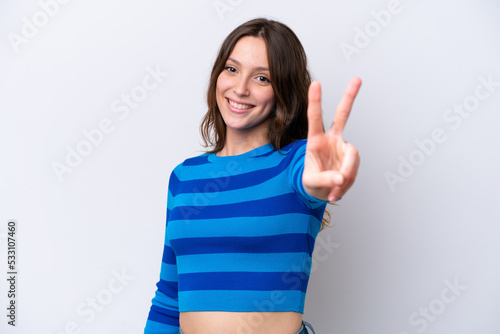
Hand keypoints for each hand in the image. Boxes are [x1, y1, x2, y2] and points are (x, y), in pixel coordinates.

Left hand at [302, 77, 361, 201]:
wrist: (320, 192)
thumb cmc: (311, 183)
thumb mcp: (311, 183)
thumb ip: (324, 179)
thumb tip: (341, 178)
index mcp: (315, 140)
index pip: (315, 118)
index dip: (315, 101)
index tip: (316, 83)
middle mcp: (331, 140)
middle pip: (342, 115)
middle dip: (350, 97)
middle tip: (357, 78)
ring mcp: (344, 148)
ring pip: (352, 159)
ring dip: (346, 177)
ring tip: (334, 191)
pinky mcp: (352, 159)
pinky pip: (354, 172)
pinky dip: (346, 185)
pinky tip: (336, 193)